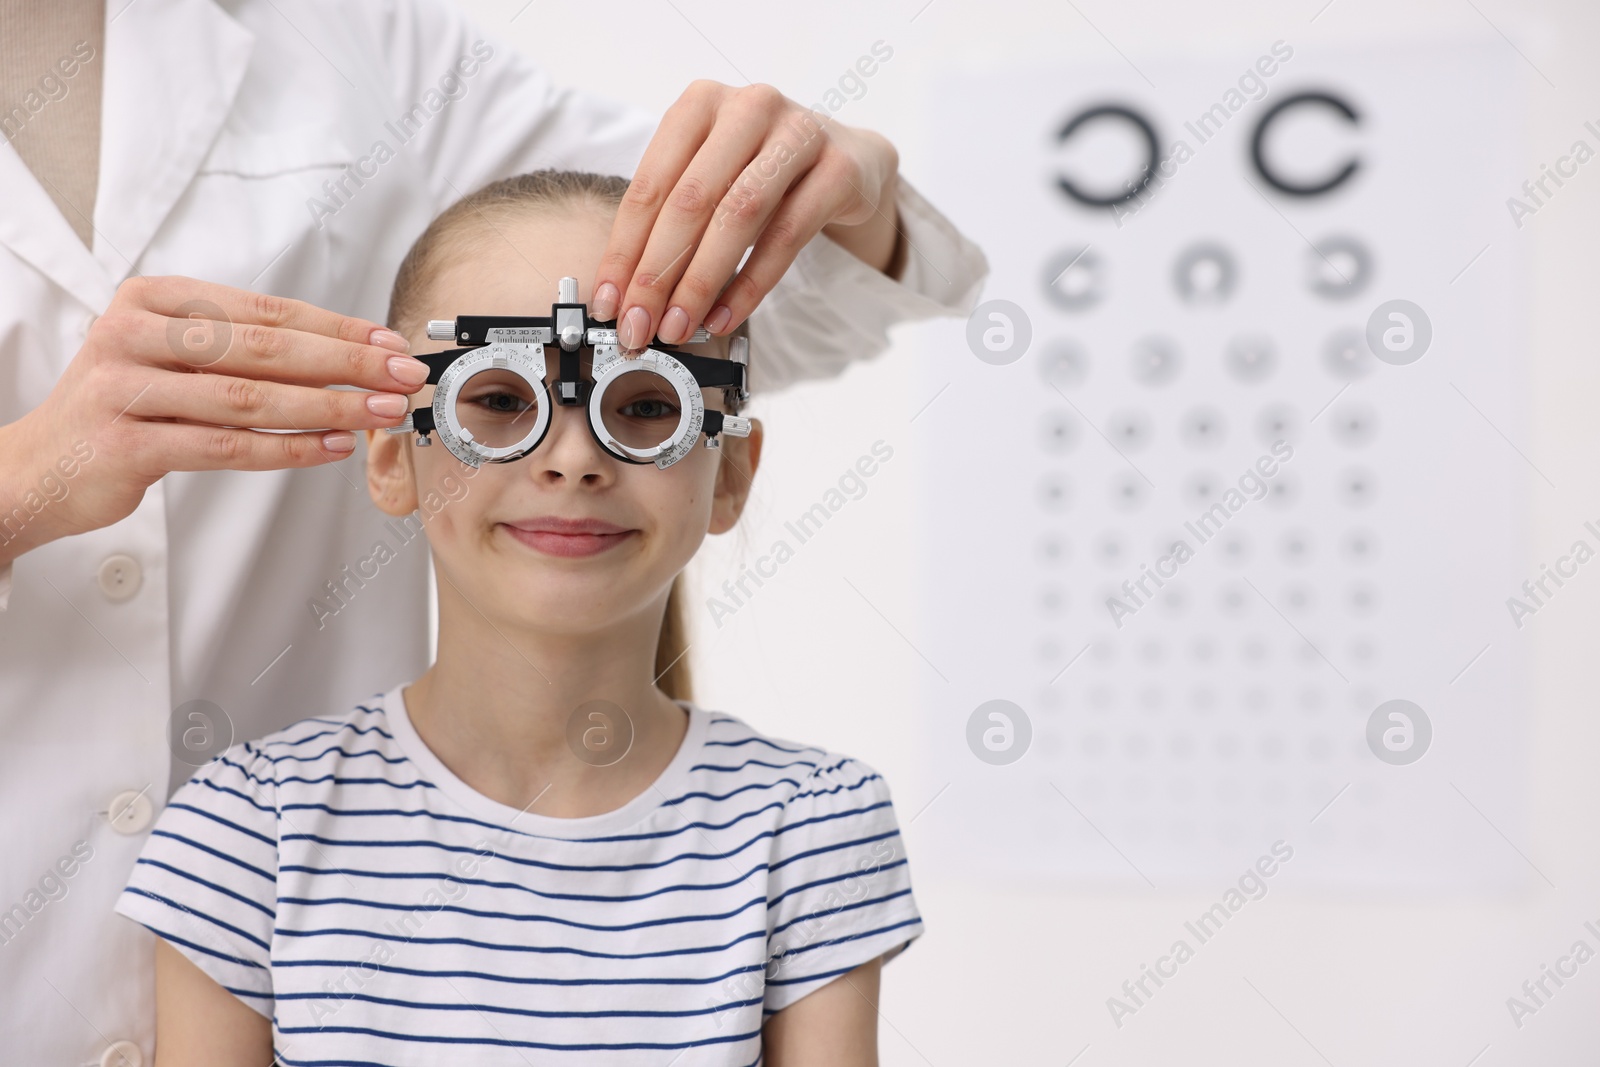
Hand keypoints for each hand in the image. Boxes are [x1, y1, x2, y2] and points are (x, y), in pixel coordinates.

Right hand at [0, 276, 429, 562]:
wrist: (37, 467)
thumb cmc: (123, 407)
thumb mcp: (170, 356)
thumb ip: (239, 349)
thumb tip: (345, 355)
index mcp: (152, 299)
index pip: (264, 311)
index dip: (335, 327)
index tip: (388, 342)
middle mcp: (134, 334)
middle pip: (264, 349)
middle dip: (345, 363)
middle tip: (400, 375)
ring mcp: (126, 389)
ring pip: (249, 398)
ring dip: (327, 406)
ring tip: (378, 412)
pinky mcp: (126, 444)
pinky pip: (225, 447)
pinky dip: (287, 449)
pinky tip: (332, 447)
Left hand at [588, 80, 901, 352]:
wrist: (849, 159)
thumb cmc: (764, 171)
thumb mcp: (712, 177)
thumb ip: (671, 220)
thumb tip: (626, 296)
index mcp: (701, 103)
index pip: (651, 185)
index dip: (624, 250)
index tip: (609, 303)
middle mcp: (748, 107)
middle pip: (691, 200)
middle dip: (657, 273)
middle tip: (638, 325)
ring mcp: (798, 133)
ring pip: (738, 216)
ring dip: (701, 282)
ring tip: (679, 327)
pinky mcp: (838, 170)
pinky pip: (787, 237)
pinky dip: (751, 285)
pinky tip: (725, 317)